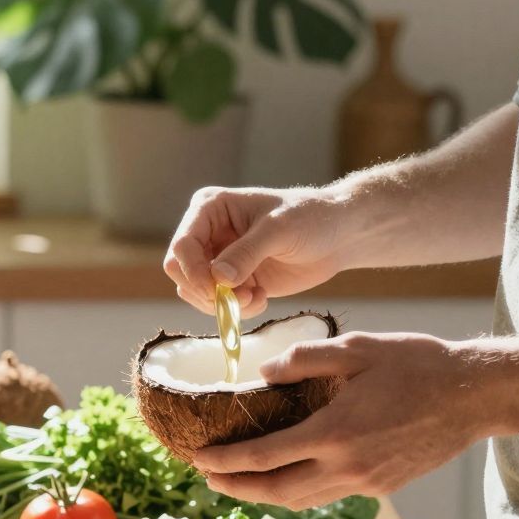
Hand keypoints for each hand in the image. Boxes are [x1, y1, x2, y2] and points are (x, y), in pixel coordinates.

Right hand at [164, 186, 357, 318]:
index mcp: (210, 208)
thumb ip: (247, 253)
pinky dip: (236, 309)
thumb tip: (218, 278)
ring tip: (256, 298)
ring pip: (195, 291)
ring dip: (222, 303)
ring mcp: (219, 258)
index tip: (217, 290)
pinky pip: (217, 303)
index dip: (193, 271)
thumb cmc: (309, 218)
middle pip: (180, 270)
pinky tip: (261, 298)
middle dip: (206, 290)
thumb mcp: (279, 230)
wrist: (337, 236)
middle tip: (238, 298)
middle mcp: (208, 233)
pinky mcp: (233, 281)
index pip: (183, 244)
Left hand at [188, 332, 493, 506]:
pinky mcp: (382, 487)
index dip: (226, 463)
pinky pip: (330, 494)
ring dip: (268, 493)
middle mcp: (346, 467)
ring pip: (303, 499)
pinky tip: (292, 473)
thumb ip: (303, 360)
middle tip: (209, 479)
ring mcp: (366, 483)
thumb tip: (263, 375)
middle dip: (237, 489)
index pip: (263, 458)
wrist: (474, 397)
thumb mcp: (356, 348)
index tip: (199, 460)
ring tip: (242, 481)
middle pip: (277, 491)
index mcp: (334, 433)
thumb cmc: (417, 365)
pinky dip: (302, 488)